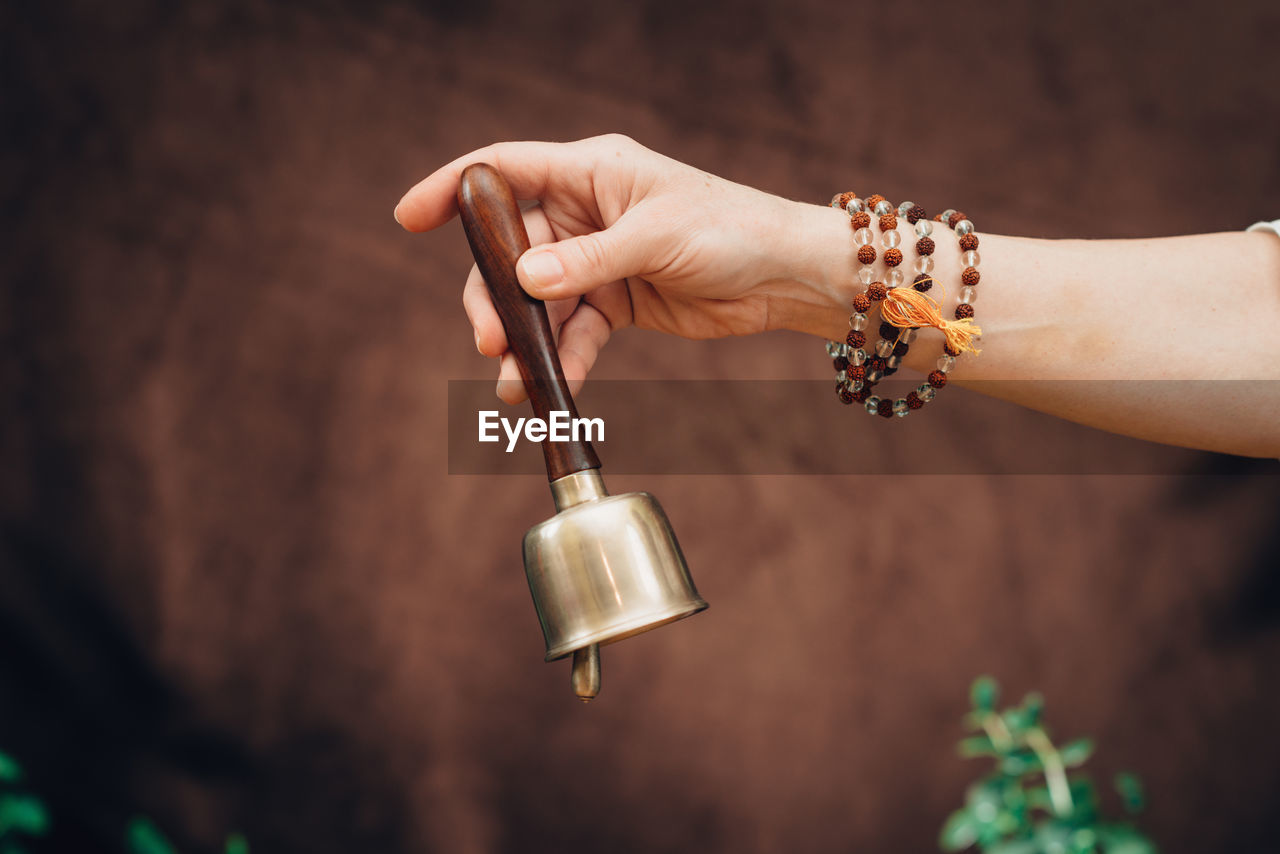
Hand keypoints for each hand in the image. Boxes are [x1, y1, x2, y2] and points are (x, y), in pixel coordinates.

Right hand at [394, 134, 835, 402]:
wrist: (782, 277)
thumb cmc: (729, 231)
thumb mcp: (656, 238)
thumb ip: (588, 261)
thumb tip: (523, 280)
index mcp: (591, 174)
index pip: (504, 170)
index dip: (452, 189)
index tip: (407, 217)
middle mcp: (586, 213)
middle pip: (510, 251)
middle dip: (494, 296)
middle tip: (488, 339)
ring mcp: (598, 260)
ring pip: (538, 300)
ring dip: (524, 340)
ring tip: (513, 381)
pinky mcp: (616, 302)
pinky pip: (573, 332)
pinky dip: (563, 360)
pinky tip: (555, 389)